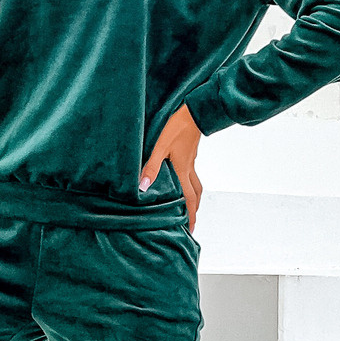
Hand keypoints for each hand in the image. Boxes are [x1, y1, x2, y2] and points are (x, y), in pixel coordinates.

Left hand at [139, 104, 202, 231]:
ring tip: (190, 207)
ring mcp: (192, 161)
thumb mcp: (161, 146)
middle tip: (192, 223)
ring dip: (195, 198)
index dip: (190, 215)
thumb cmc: (178, 127)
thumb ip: (152, 166)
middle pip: (196, 195)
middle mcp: (189, 169)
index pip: (188, 199)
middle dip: (194, 210)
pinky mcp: (190, 153)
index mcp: (183, 171)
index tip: (191, 229)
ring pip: (197, 184)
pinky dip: (191, 183)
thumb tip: (143, 187)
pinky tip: (183, 181)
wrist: (195, 111)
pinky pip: (193, 174)